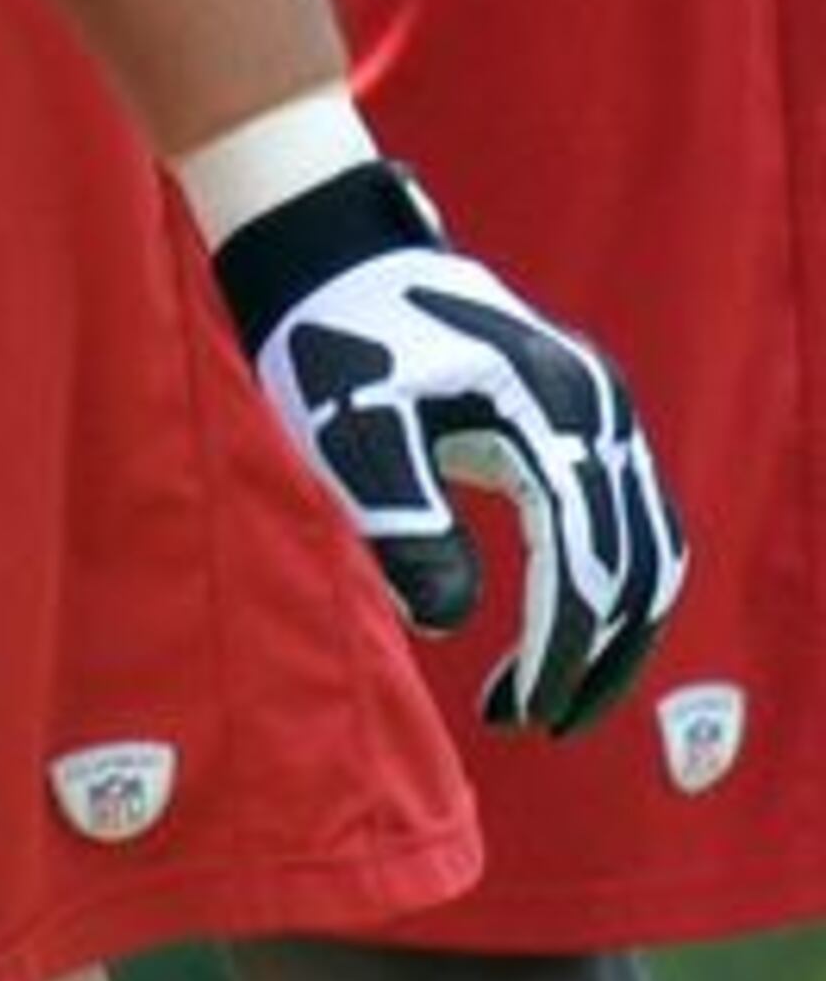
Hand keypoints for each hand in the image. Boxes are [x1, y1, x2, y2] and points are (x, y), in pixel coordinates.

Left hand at [212, 154, 684, 736]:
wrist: (336, 258)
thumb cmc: (332, 344)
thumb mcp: (352, 439)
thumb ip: (403, 526)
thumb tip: (446, 623)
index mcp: (547, 412)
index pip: (583, 560)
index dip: (560, 649)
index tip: (525, 715)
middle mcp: (595, 406)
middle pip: (640, 562)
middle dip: (594, 655)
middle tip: (534, 722)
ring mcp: (598, 405)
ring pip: (648, 543)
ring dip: (610, 628)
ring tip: (544, 696)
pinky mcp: (583, 411)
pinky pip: (628, 515)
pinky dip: (607, 582)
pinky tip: (554, 632)